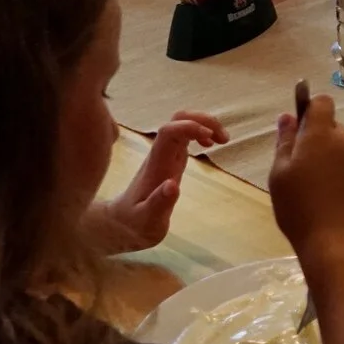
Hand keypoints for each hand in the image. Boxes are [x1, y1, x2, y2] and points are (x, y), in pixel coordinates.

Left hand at [88, 110, 225, 252]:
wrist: (121, 223)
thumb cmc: (135, 224)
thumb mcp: (148, 221)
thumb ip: (159, 204)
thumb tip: (173, 185)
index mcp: (157, 165)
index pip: (170, 132)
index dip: (190, 127)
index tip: (210, 140)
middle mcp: (161, 155)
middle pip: (178, 119)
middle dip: (203, 120)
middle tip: (223, 139)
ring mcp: (165, 155)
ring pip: (183, 123)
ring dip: (205, 124)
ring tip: (223, 140)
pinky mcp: (170, 160)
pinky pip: (185, 135)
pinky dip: (202, 133)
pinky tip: (210, 146)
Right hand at [269, 93, 343, 251]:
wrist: (337, 243)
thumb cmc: (299, 208)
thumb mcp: (280, 174)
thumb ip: (285, 142)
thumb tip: (288, 117)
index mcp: (322, 135)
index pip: (322, 103)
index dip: (310, 110)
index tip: (298, 130)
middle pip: (333, 128)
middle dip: (318, 139)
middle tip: (301, 168)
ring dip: (331, 159)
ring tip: (316, 189)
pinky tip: (332, 200)